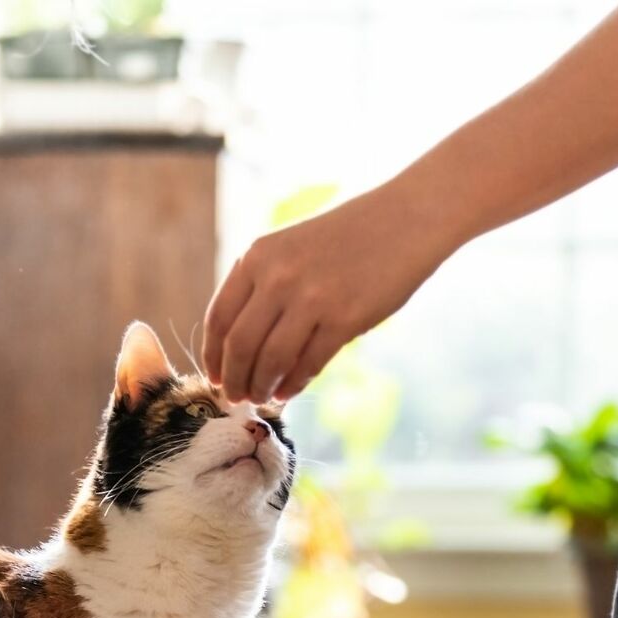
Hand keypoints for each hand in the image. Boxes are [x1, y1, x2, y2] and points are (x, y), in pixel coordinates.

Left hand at [202, 184, 452, 402]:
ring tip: (262, 397)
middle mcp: (278, 276)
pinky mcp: (344, 318)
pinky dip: (294, 384)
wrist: (405, 219)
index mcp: (257, 255)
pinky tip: (289, 392)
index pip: (219, 318)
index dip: (212, 356)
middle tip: (234, 397)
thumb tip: (239, 343)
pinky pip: (308, 363)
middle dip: (233, 379)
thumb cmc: (347, 236)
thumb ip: (263, 283)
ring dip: (262, 386)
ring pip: (271, 360)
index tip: (213, 377)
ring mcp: (311, 298)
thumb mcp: (290, 246)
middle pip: (240, 345)